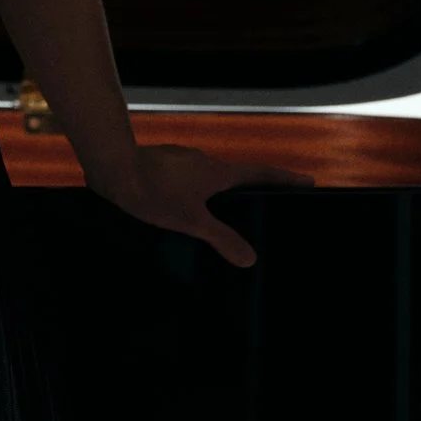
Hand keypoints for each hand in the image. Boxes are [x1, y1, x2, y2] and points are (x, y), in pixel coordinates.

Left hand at [85, 143, 314, 267]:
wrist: (112, 166)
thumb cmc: (152, 191)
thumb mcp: (191, 221)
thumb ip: (221, 238)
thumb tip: (249, 258)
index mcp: (217, 173)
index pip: (261, 174)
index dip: (284, 178)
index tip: (307, 180)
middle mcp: (203, 162)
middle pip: (237, 176)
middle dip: (252, 191)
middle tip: (266, 206)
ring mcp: (182, 161)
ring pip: (209, 178)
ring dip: (219, 194)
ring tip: (224, 217)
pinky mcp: (163, 165)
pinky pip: (188, 179)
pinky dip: (195, 192)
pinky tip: (185, 209)